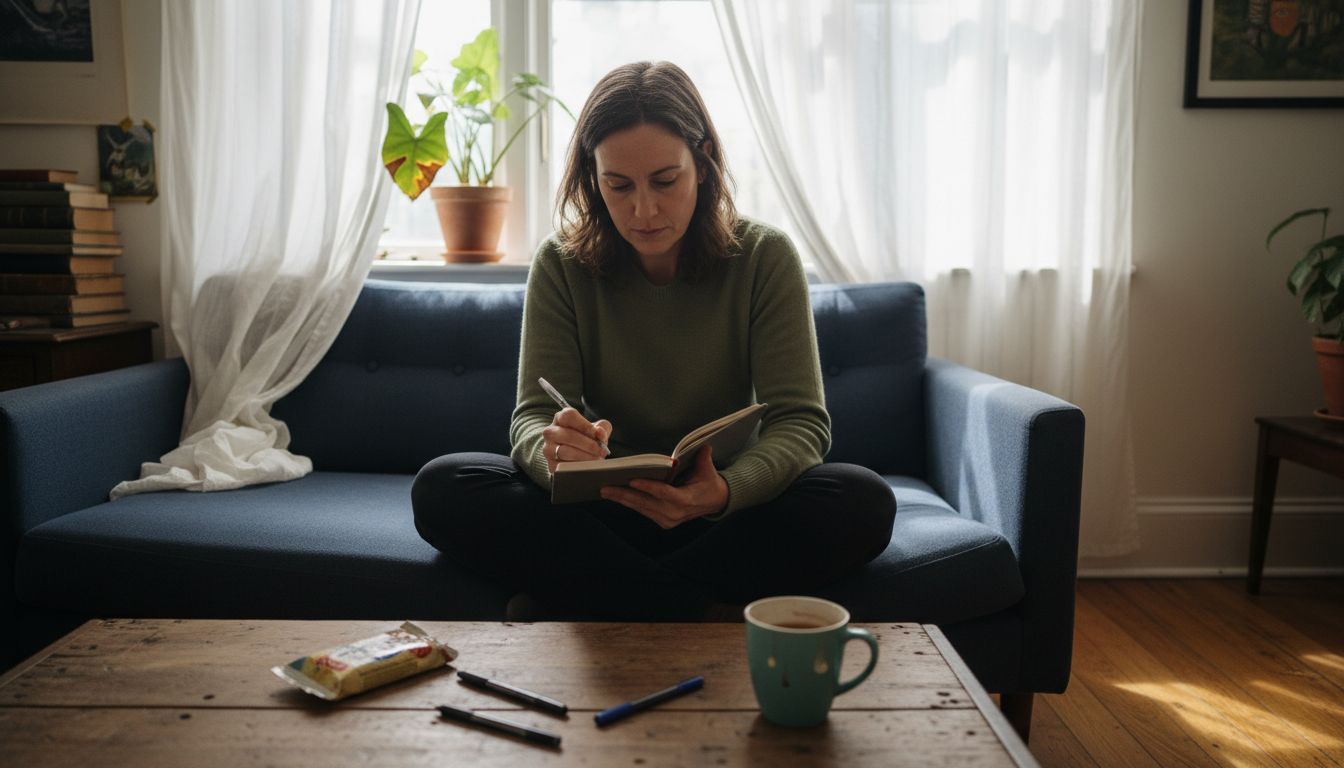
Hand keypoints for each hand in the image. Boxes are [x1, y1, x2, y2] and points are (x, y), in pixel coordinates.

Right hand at [543, 408, 611, 473]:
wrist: (573, 457)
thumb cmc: (585, 439)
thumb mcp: (595, 429)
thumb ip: (601, 428)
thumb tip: (600, 433)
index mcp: (561, 418)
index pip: (569, 416)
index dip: (584, 425)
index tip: (597, 433)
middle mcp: (551, 432)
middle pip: (568, 435)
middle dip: (588, 444)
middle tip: (602, 451)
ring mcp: (548, 448)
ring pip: (565, 452)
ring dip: (584, 456)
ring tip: (597, 459)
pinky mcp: (550, 464)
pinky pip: (563, 466)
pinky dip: (577, 466)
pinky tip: (587, 466)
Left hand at [600, 445, 727, 528]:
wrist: (715, 501)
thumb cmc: (709, 482)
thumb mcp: (708, 469)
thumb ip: (703, 458)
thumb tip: (703, 445)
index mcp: (687, 500)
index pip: (665, 494)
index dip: (649, 487)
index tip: (632, 481)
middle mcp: (676, 513)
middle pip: (647, 503)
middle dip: (624, 495)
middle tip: (605, 487)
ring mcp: (668, 520)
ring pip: (642, 508)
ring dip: (622, 500)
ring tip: (605, 491)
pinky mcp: (663, 522)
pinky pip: (643, 511)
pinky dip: (629, 503)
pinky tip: (616, 496)